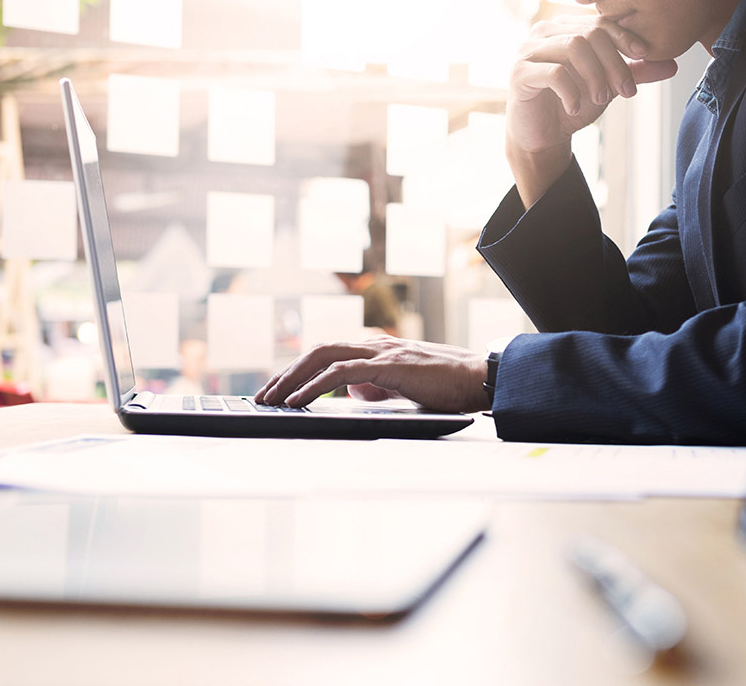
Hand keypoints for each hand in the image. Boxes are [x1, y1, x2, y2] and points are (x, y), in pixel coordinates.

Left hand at [254, 336, 489, 412]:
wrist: (481, 379)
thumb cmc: (450, 386)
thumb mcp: (405, 387)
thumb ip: (378, 386)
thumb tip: (353, 392)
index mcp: (378, 350)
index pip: (328, 354)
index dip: (299, 370)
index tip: (279, 389)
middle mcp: (376, 346)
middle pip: (318, 350)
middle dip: (287, 373)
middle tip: (264, 395)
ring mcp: (383, 353)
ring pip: (325, 356)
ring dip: (293, 378)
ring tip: (274, 398)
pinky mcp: (390, 366)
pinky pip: (343, 372)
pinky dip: (316, 385)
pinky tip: (300, 399)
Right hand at [507, 15, 678, 205]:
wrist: (540, 138)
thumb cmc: (570, 107)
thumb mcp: (607, 87)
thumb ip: (634, 73)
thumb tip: (672, 65)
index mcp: (563, 29)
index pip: (599, 23)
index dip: (624, 37)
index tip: (643, 56)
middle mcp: (543, 33)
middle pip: (589, 34)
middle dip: (613, 63)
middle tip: (625, 91)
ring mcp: (528, 52)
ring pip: (573, 48)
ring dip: (595, 76)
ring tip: (602, 99)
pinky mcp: (520, 75)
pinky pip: (554, 73)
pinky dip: (571, 92)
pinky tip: (575, 108)